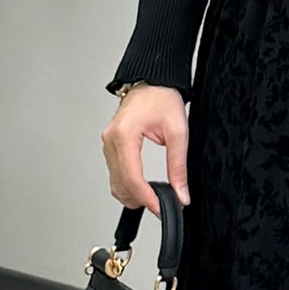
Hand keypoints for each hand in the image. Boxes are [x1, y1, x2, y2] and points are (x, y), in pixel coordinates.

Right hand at [100, 83, 189, 218]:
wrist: (152, 80)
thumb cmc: (162, 98)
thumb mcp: (177, 132)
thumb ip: (178, 167)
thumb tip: (181, 194)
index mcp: (124, 135)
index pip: (132, 177)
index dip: (146, 198)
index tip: (159, 209)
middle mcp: (111, 140)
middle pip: (120, 184)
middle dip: (140, 199)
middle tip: (161, 205)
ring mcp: (108, 143)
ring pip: (115, 182)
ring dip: (132, 195)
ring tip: (154, 197)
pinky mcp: (110, 145)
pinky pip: (115, 173)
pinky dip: (128, 185)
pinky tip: (143, 186)